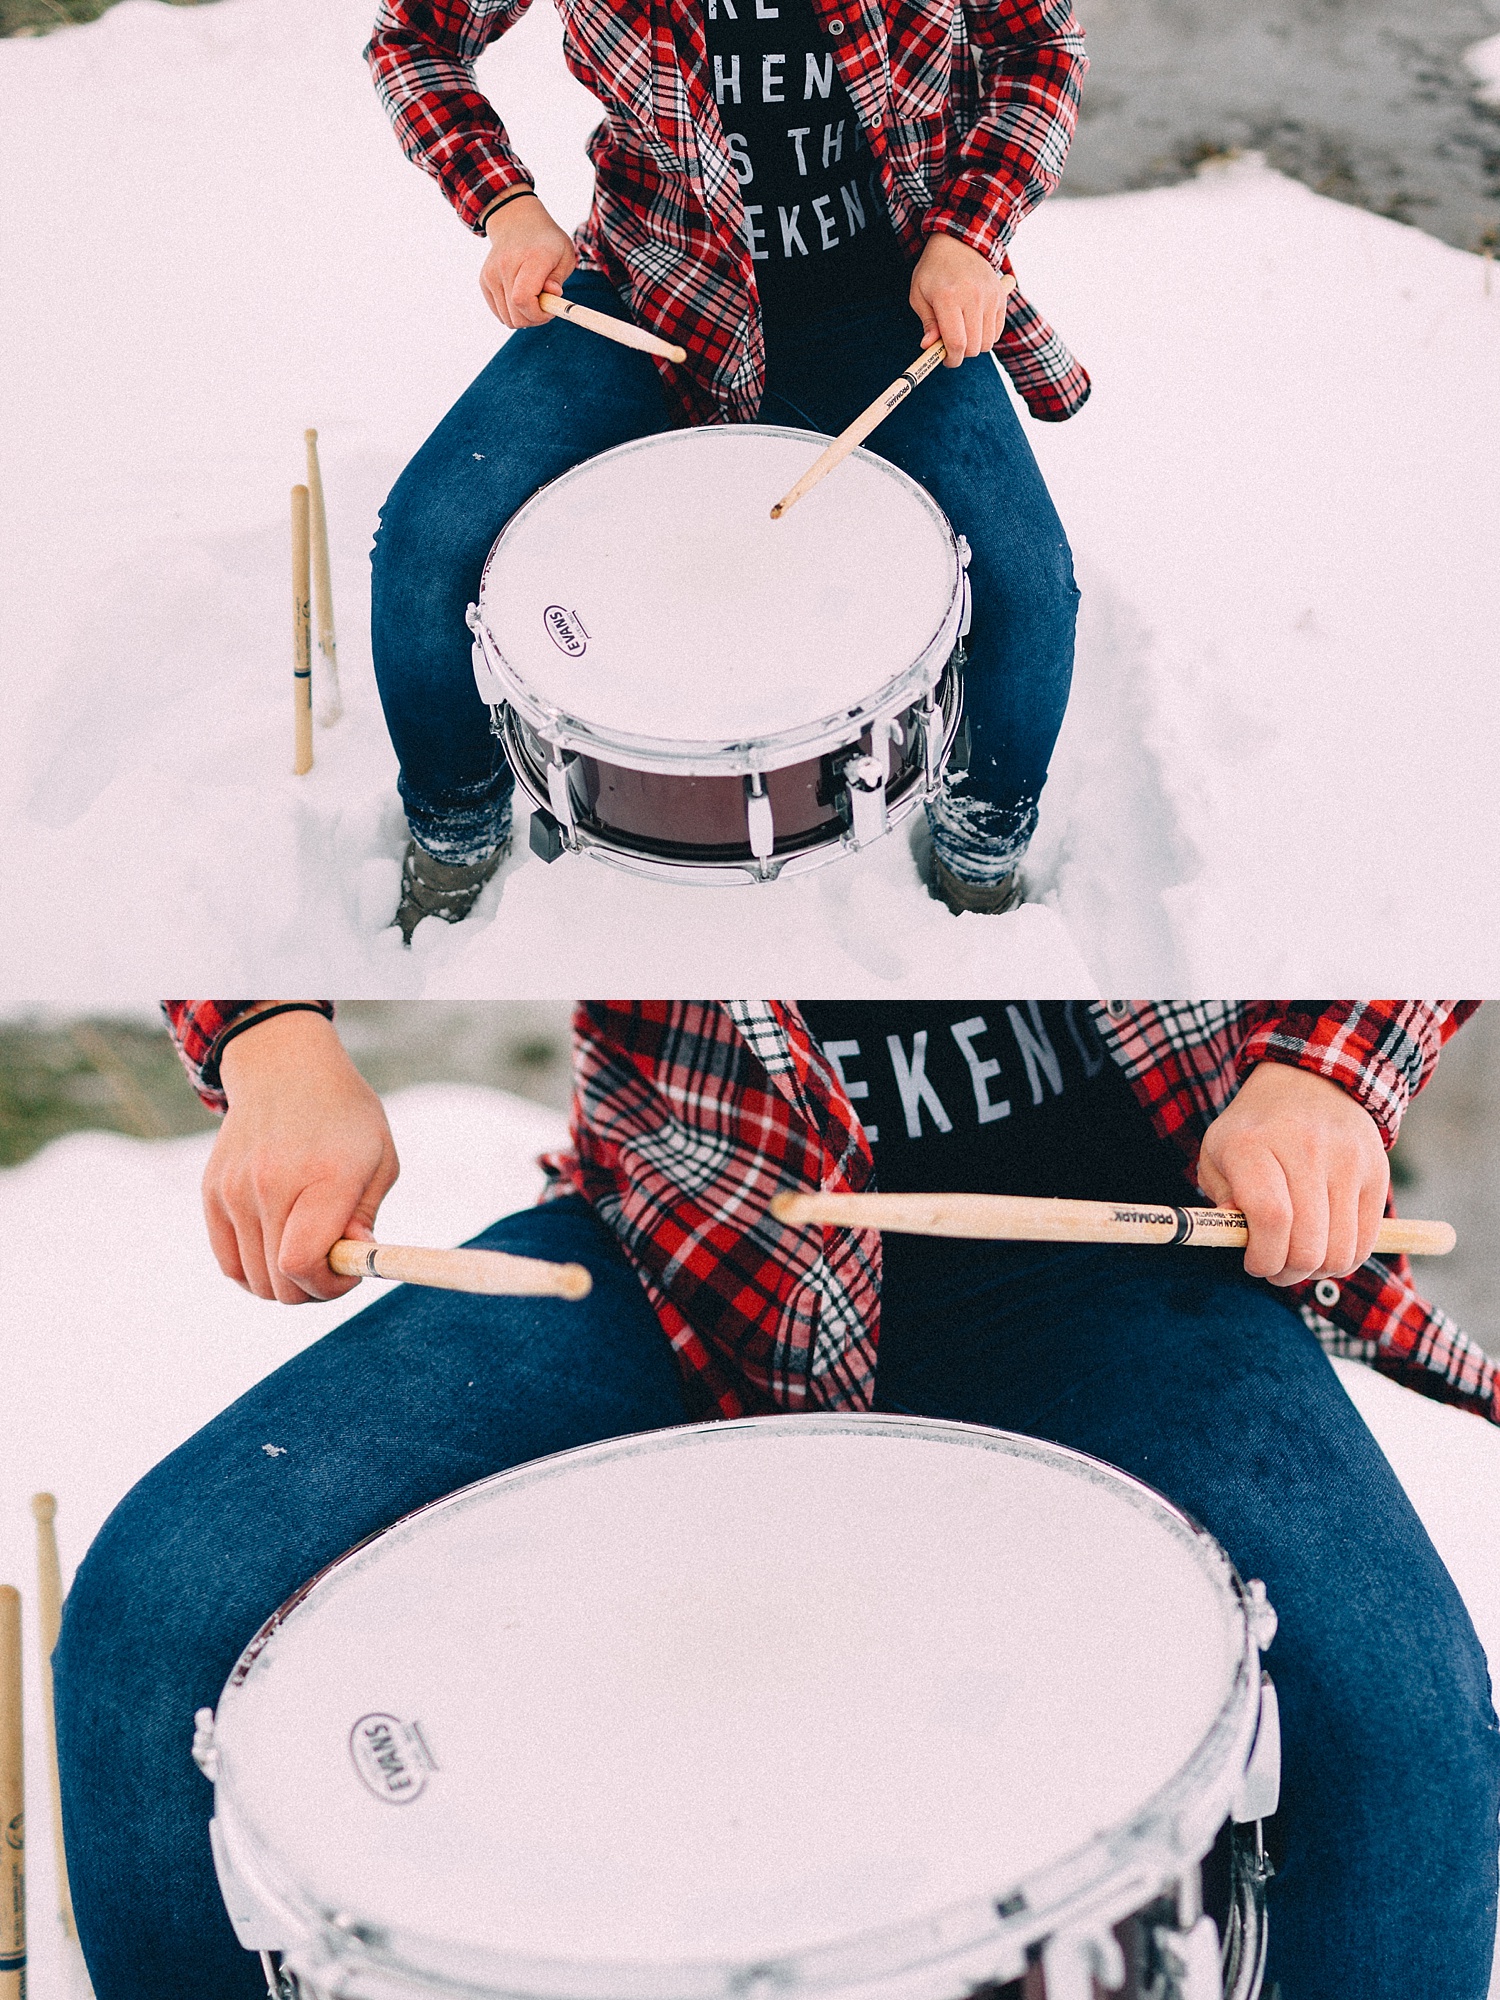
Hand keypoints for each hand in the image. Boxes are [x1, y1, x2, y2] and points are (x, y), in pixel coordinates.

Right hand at [202, 1010, 399, 1304]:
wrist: (285, 1069)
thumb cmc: (345, 1119)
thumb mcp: (380, 1159)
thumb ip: (367, 1218)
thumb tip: (351, 1264)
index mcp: (324, 1175)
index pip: (304, 1262)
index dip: (328, 1287)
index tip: (348, 1273)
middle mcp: (272, 1184)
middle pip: (279, 1282)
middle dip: (313, 1289)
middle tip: (332, 1268)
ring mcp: (235, 1190)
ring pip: (253, 1280)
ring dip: (284, 1283)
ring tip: (308, 1255)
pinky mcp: (212, 1193)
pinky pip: (229, 1263)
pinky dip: (254, 1272)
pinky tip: (278, 1251)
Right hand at [480, 194, 576, 328]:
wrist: (517, 221)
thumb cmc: (547, 242)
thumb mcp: (565, 255)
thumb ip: (559, 278)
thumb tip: (552, 295)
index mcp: (531, 257)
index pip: (523, 299)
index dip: (537, 315)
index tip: (550, 310)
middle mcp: (506, 265)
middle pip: (515, 314)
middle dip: (533, 319)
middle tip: (544, 306)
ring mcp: (492, 273)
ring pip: (506, 318)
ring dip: (523, 317)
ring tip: (533, 300)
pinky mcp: (484, 280)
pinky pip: (499, 313)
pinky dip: (512, 312)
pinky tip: (520, 296)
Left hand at [909, 233, 1011, 366]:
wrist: (957, 244)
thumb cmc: (933, 272)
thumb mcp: (919, 295)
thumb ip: (927, 323)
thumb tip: (928, 347)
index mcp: (948, 297)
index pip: (956, 342)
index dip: (951, 359)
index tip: (946, 360)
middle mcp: (973, 297)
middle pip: (974, 347)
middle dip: (961, 354)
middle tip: (951, 346)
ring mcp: (990, 296)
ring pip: (988, 343)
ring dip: (975, 346)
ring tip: (963, 333)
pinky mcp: (1001, 297)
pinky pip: (997, 332)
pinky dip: (986, 336)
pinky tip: (974, 326)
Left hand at [1197, 1062, 1389, 1286]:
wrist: (1307, 1082)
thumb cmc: (1253, 1132)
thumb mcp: (1218, 1155)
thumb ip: (1221, 1201)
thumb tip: (1240, 1239)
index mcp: (1252, 1144)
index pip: (1271, 1218)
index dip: (1263, 1256)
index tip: (1254, 1264)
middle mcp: (1304, 1148)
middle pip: (1307, 1244)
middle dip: (1288, 1272)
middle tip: (1276, 1269)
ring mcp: (1346, 1159)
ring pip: (1340, 1250)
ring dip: (1318, 1270)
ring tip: (1300, 1257)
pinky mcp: (1377, 1171)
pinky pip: (1366, 1240)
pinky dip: (1345, 1257)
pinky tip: (1325, 1246)